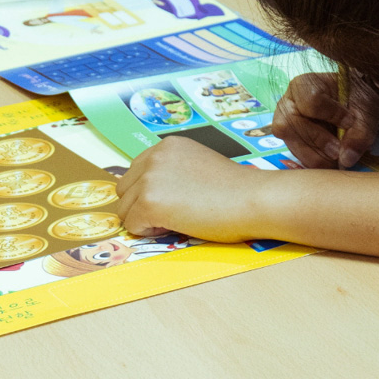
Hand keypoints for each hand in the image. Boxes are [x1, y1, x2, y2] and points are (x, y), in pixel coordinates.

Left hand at [118, 137, 269, 243]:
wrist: (254, 200)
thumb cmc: (236, 190)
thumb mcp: (198, 166)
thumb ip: (173, 171)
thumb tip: (154, 192)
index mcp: (167, 146)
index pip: (136, 172)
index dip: (151, 191)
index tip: (174, 200)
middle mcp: (154, 157)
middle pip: (125, 190)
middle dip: (143, 205)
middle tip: (177, 212)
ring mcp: (150, 179)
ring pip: (126, 210)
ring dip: (147, 219)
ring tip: (180, 218)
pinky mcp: (150, 203)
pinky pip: (132, 225)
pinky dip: (150, 232)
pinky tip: (178, 225)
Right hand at [273, 72, 378, 169]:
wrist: (358, 105)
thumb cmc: (359, 99)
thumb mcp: (367, 109)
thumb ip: (360, 131)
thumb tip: (346, 158)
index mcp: (304, 85)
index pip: (310, 101)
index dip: (330, 115)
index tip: (349, 122)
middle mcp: (288, 104)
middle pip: (290, 126)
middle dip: (317, 142)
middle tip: (338, 152)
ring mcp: (286, 124)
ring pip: (292, 145)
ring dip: (316, 157)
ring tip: (338, 159)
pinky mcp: (292, 142)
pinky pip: (298, 157)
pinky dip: (316, 162)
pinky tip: (331, 162)